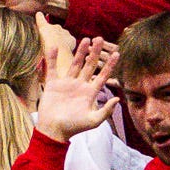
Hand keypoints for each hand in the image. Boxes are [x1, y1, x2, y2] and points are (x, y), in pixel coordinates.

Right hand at [32, 27, 119, 142]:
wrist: (54, 130)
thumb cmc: (74, 127)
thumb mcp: (93, 121)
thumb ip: (106, 111)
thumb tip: (118, 99)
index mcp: (90, 92)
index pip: (103, 76)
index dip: (110, 65)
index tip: (117, 53)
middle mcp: (80, 85)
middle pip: (90, 65)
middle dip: (95, 53)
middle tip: (100, 38)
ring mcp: (66, 83)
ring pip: (75, 64)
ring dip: (80, 52)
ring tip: (85, 39)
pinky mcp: (53, 84)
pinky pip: (52, 68)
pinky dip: (52, 58)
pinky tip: (54, 46)